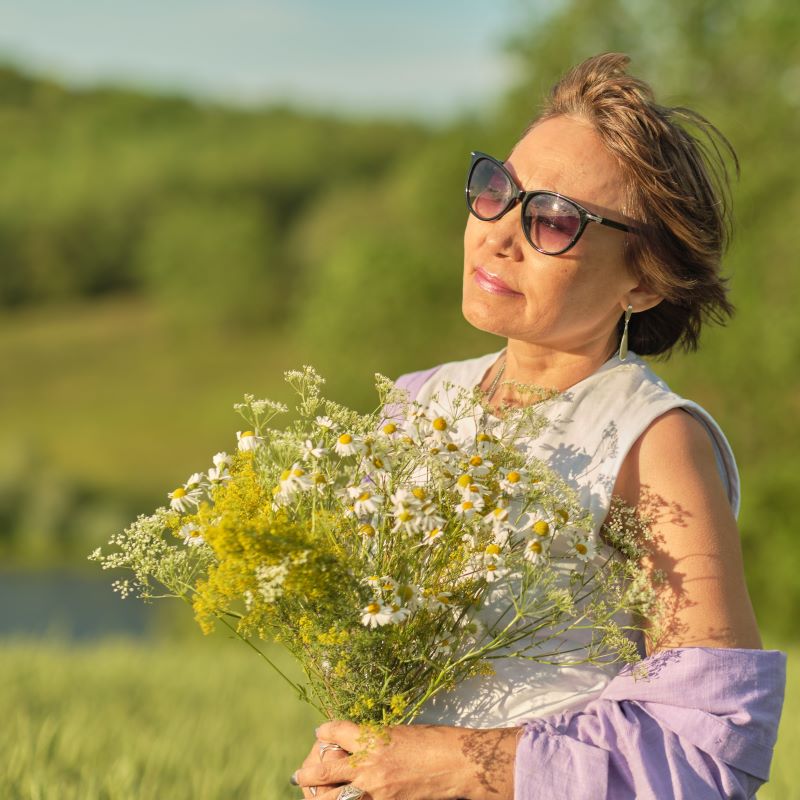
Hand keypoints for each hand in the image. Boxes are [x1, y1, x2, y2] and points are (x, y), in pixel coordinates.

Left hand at [292, 720, 517, 799]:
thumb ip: (375, 740)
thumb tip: (358, 745)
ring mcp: (376, 790)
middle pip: (324, 770)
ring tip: (312, 795)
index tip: (321, 732)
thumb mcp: (398, 732)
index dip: (325, 731)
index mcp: (372, 738)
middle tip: (299, 775)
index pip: (335, 732)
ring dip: (321, 796)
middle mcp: (368, 764)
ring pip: (335, 799)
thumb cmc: (433, 740)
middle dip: (308, 773)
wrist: (456, 763)